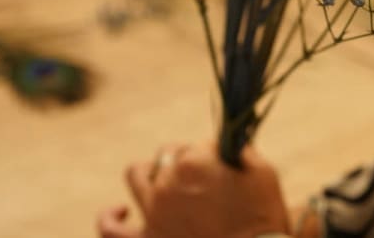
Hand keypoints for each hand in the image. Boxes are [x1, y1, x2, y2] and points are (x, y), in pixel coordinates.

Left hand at [97, 142, 290, 237]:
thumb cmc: (262, 221)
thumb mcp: (263, 174)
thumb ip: (241, 150)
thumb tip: (226, 144)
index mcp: (196, 162)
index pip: (200, 146)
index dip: (215, 158)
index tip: (227, 171)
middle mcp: (167, 183)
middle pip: (170, 157)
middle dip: (189, 164)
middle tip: (208, 184)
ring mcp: (152, 213)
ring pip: (137, 175)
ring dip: (151, 174)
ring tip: (165, 183)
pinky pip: (110, 230)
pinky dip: (111, 218)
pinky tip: (122, 211)